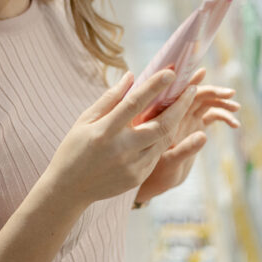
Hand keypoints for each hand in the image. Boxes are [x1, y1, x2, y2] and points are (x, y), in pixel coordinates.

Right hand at [44, 70, 197, 207]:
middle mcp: (121, 149)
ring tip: (185, 103)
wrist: (69, 188)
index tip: (170, 73)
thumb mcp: (85, 120)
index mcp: (105, 131)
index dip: (154, 87)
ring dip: (178, 120)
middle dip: (180, 105)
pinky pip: (157, 154)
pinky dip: (164, 138)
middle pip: (161, 125)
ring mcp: (132, 166)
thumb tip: (131, 76)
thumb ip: (109, 98)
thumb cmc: (74, 148)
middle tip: (192, 88)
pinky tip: (169, 125)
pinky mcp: (137, 177)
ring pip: (164, 140)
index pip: (135, 104)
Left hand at [135, 68, 240, 203]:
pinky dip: (223, 116)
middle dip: (213, 91)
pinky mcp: (195, 127)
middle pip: (196, 94)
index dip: (189, 81)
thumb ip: (185, 150)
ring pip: (205, 103)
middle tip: (230, 93)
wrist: (156, 183)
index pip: (177, 93)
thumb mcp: (169, 164)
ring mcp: (187, 119)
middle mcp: (176, 114)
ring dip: (221, 101)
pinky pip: (211, 116)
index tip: (203, 72)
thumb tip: (204, 136)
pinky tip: (235, 124)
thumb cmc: (155, 174)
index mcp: (165, 117)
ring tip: (236, 107)